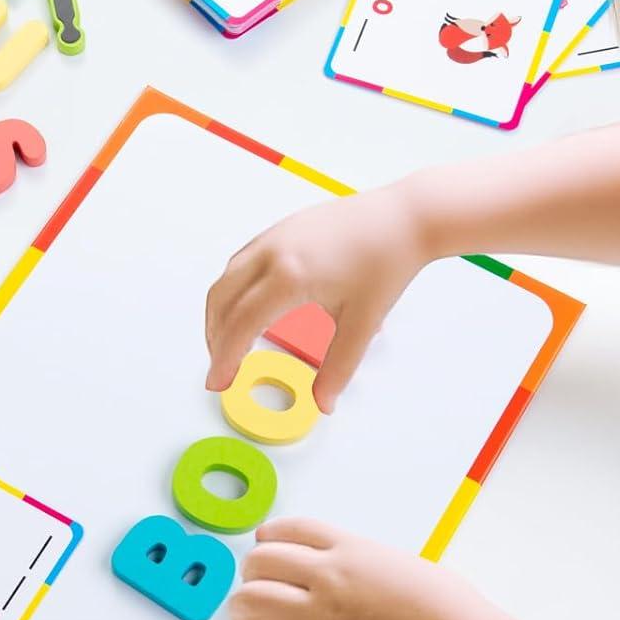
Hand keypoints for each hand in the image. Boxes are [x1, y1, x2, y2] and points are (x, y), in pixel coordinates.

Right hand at [204, 185, 427, 412]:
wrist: (404, 216)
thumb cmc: (386, 261)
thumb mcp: (363, 323)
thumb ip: (338, 368)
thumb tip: (324, 403)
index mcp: (290, 276)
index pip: (241, 325)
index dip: (224, 359)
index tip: (218, 383)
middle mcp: (273, 252)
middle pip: (222, 301)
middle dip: (215, 340)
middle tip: (222, 370)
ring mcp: (273, 237)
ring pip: (226, 280)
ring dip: (220, 315)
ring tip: (229, 345)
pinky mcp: (279, 230)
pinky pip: (240, 264)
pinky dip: (232, 292)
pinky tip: (245, 310)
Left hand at [229, 518, 493, 619]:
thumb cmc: (450, 610)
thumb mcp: (407, 566)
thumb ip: (371, 564)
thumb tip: (360, 572)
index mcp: (352, 548)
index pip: (291, 529)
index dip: (268, 538)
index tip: (263, 548)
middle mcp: (329, 575)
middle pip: (260, 562)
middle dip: (251, 577)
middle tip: (257, 594)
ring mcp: (322, 616)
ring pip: (250, 602)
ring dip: (242, 613)